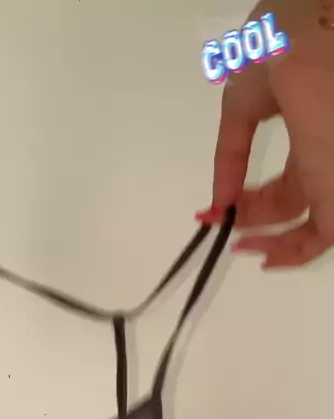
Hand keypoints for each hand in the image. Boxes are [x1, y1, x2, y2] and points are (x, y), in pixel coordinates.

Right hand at [197, 0, 333, 268]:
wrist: (297, 39)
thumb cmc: (272, 55)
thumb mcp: (238, 104)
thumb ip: (228, 156)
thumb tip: (218, 201)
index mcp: (311, 132)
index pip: (289, 183)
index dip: (253, 203)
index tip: (219, 212)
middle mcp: (326, 155)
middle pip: (296, 205)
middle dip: (257, 222)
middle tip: (227, 229)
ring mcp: (333, 173)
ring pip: (314, 226)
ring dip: (274, 241)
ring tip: (239, 244)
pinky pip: (324, 233)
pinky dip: (294, 252)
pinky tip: (267, 257)